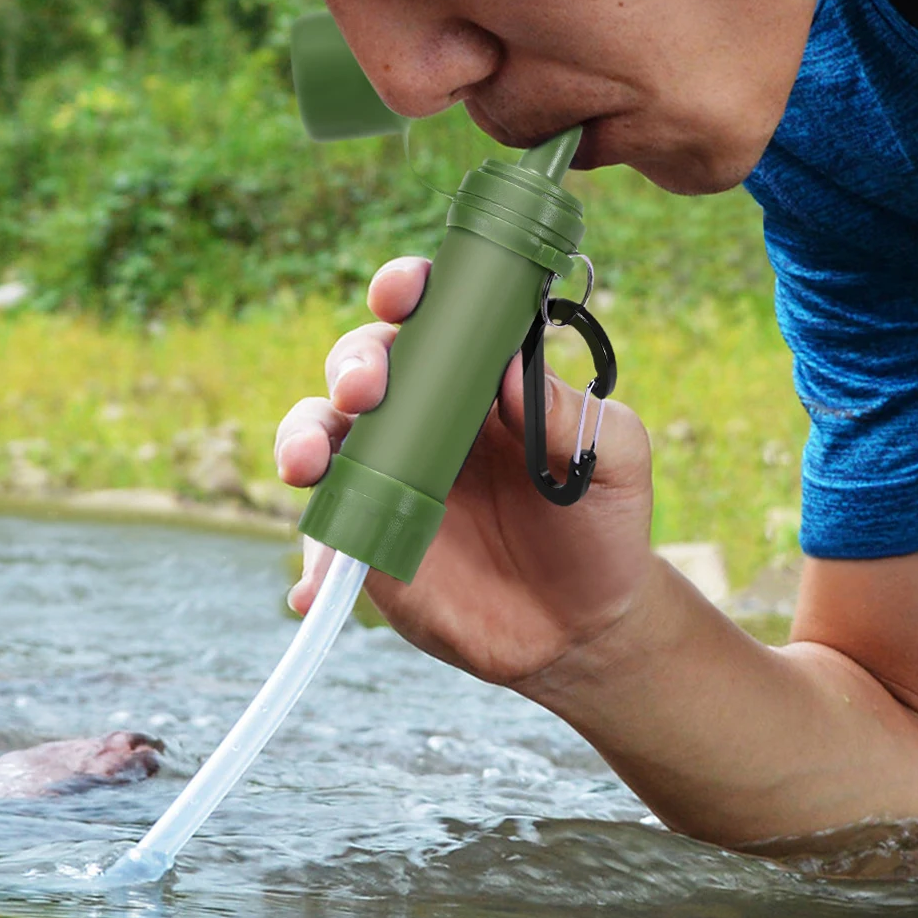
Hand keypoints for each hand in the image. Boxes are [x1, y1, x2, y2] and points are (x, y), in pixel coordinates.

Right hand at [276, 257, 655, 689]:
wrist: (581, 627)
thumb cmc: (600, 527)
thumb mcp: (614, 461)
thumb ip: (572, 414)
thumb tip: (511, 367)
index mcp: (476, 380)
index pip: (430, 316)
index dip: (406, 290)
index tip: (402, 294)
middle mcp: (420, 417)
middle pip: (362, 366)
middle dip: (351, 365)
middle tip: (363, 392)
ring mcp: (386, 478)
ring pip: (322, 437)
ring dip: (303, 439)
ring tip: (307, 466)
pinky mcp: (367, 541)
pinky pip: (325, 537)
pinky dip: (313, 558)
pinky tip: (313, 587)